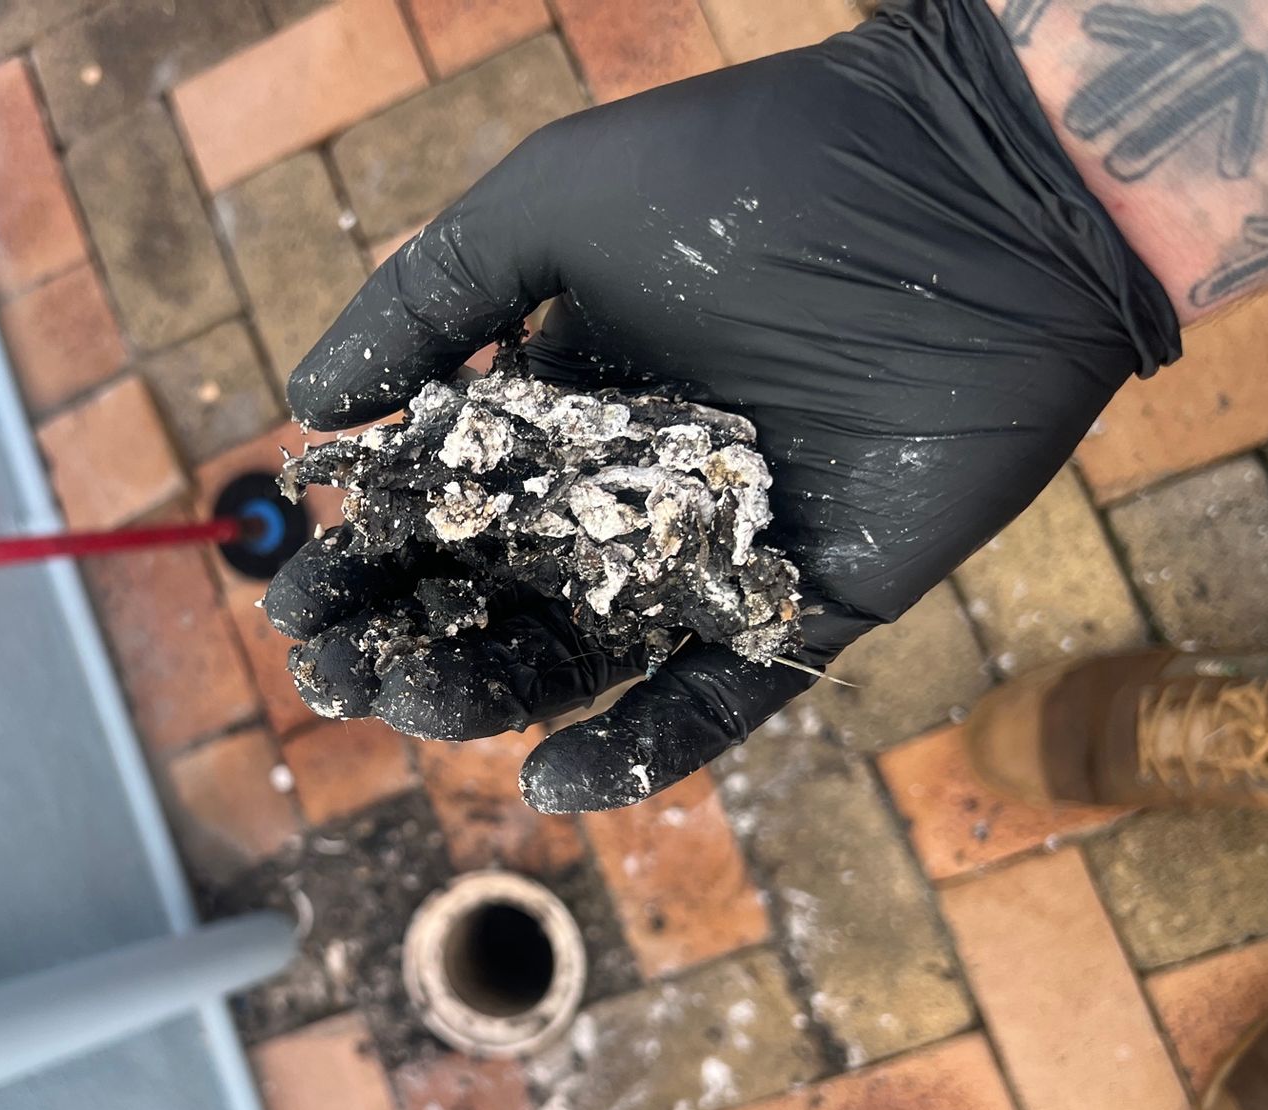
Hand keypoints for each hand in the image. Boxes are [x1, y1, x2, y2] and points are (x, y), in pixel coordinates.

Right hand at [266, 0, 1179, 812]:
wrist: (973, 191)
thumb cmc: (754, 173)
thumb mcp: (555, 204)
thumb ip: (426, 302)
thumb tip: (314, 408)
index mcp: (564, 407)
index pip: (442, 509)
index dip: (363, 562)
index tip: (293, 605)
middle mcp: (628, 493)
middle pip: (496, 598)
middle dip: (406, 641)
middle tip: (334, 675)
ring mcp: (715, 557)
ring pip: (585, 658)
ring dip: (493, 697)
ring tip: (415, 711)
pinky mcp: (808, 608)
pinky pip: (718, 700)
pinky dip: (640, 748)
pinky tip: (553, 779)